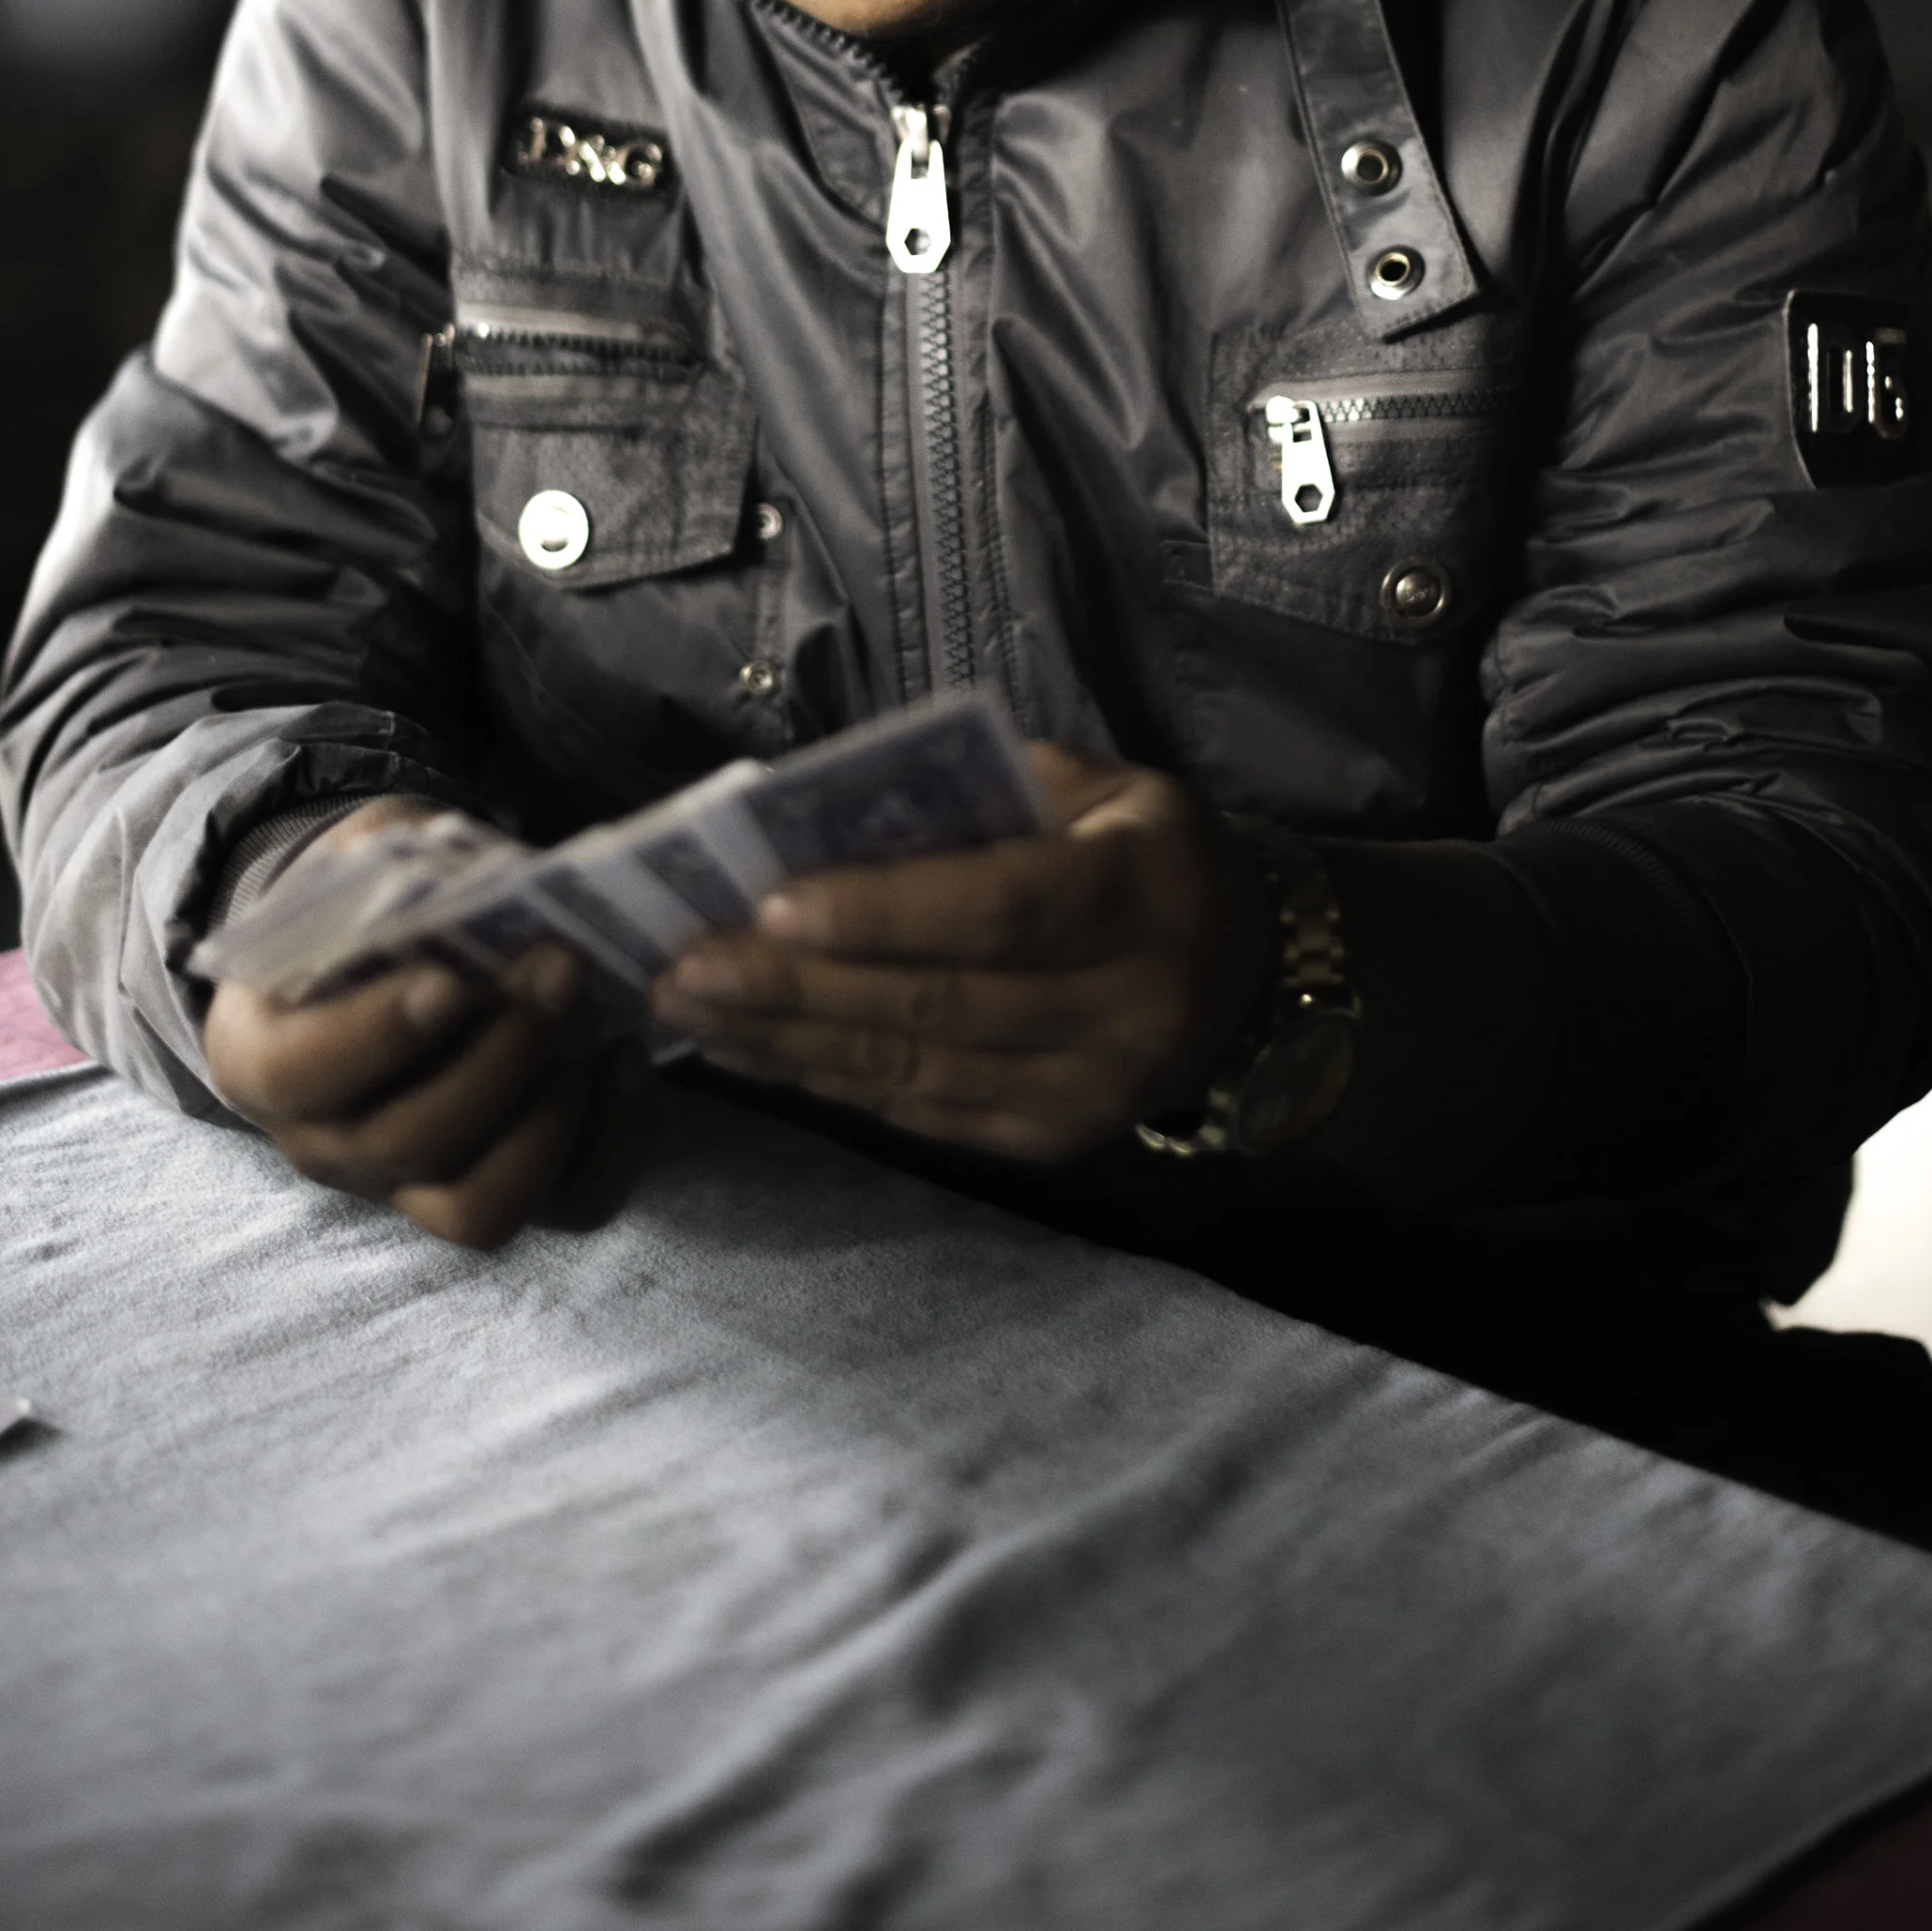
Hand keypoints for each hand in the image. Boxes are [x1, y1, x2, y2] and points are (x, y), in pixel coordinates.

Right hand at [204, 827, 651, 1248]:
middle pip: (408, 1144)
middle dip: (499, 1056)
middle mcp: (328, 1144)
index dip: (379, 1036)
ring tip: (587, 1015)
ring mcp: (410, 1187)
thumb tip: (461, 879)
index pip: (302, 1076)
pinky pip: (567, 1206)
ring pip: (484, 1207)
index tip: (451, 980)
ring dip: (552, 1110)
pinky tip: (626, 1056)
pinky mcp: (499, 1191)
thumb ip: (386, 868)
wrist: (381, 953)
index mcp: (261, 1057)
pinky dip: (614, 1144)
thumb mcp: (354, 861)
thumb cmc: (362, 905)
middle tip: (559, 965)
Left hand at [650, 744, 1274, 1162]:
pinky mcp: (1051, 1142)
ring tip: (690, 1007)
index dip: (885, 912)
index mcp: (1142, 892)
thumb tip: (827, 813)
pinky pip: (922, 1113)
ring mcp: (1089, 1092)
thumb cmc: (1140, 850)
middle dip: (796, 988)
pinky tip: (754, 1050)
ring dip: (788, 1042)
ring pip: (917, 1073)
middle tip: (684, 963)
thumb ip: (983, 797)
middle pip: (940, 1005)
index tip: (770, 904)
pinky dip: (828, 1081)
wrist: (1248, 971)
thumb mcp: (1096, 788)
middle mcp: (1125, 1006)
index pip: (1001, 908)